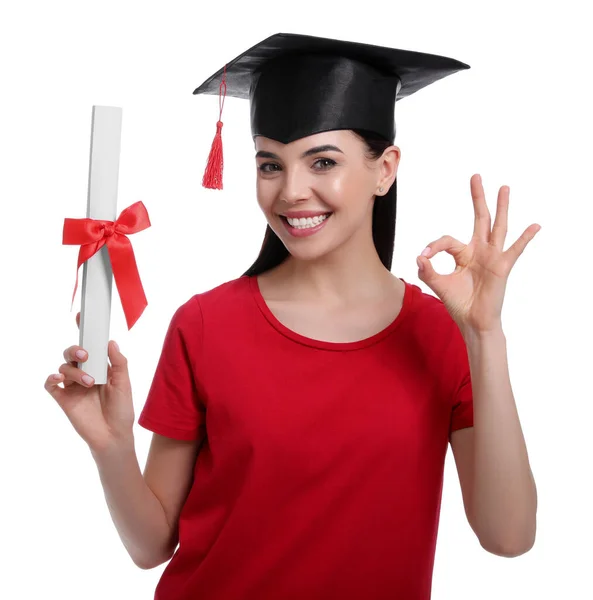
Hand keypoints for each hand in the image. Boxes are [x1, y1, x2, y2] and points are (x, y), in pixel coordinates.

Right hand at [44, 312, 134, 452]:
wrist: (113, 435)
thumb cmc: (121, 409)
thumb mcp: (124, 383)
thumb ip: (118, 362)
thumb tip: (110, 341)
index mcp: (101, 367)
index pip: (91, 346)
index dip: (85, 331)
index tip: (81, 316)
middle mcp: (85, 373)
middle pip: (72, 352)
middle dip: (76, 349)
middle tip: (85, 355)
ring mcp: (73, 385)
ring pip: (64, 366)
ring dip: (75, 371)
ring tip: (90, 384)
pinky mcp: (63, 398)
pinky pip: (50, 383)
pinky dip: (52, 378)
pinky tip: (59, 380)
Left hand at [416, 174, 540, 333]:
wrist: (472, 322)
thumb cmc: (459, 303)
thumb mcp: (439, 284)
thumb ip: (428, 271)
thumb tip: (419, 256)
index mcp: (464, 254)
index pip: (448, 240)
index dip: (434, 246)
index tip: (424, 257)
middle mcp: (479, 251)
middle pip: (479, 219)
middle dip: (477, 198)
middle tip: (476, 177)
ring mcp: (492, 257)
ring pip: (498, 227)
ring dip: (501, 207)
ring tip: (504, 188)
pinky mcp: (502, 267)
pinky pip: (515, 250)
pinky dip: (525, 238)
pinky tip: (535, 226)